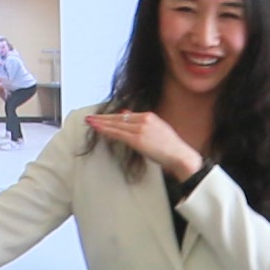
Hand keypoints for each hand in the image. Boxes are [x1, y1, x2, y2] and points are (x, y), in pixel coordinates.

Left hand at [82, 107, 206, 183]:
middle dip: (102, 118)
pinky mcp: (137, 139)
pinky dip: (106, 131)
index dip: (111, 117)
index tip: (102, 117)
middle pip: (118, 118)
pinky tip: (98, 130)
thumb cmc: (171, 147)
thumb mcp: (158, 130)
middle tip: (90, 118)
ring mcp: (140, 129)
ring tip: (89, 122)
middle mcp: (144, 119)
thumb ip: (143, 123)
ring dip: (101, 123)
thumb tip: (126, 115)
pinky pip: (118, 134)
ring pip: (115, 125)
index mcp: (149, 116)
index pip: (125, 116)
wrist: (180, 155)